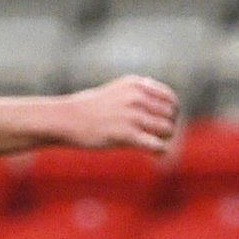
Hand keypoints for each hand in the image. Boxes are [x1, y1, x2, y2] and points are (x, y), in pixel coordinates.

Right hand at [58, 75, 177, 155]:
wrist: (66, 119)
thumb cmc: (90, 108)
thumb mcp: (117, 91)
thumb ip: (138, 93)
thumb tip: (159, 99)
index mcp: (136, 85)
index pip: (170, 98)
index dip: (172, 112)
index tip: (166, 121)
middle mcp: (136, 97)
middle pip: (171, 114)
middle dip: (169, 126)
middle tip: (160, 136)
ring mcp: (132, 115)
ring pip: (167, 129)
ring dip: (165, 139)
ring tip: (155, 144)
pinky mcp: (126, 135)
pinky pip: (157, 145)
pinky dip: (161, 151)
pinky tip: (157, 154)